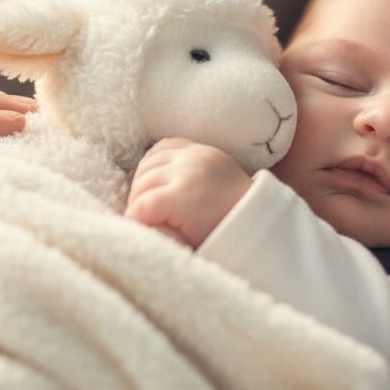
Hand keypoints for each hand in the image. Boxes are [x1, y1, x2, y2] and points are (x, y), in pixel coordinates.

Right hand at [125, 138, 251, 247]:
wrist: (254, 213)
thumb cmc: (221, 233)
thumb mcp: (188, 242)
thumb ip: (159, 232)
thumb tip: (136, 229)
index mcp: (185, 196)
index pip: (142, 206)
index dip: (134, 220)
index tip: (137, 229)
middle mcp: (187, 169)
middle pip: (141, 183)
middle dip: (136, 202)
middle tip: (142, 217)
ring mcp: (194, 154)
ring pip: (147, 164)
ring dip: (142, 183)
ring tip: (147, 200)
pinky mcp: (198, 147)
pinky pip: (162, 148)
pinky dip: (153, 162)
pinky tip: (155, 178)